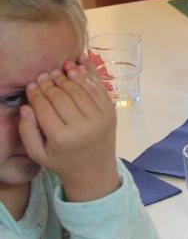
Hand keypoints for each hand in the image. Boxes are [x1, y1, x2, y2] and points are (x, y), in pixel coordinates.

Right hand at [18, 59, 119, 201]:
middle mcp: (83, 126)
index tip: (31, 84)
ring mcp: (100, 118)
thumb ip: (27, 131)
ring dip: (71, 76)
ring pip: (82, 90)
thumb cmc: (62, 161)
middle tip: (43, 74)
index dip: (37, 93)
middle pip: (63, 96)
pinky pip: (99, 90)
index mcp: (62, 138)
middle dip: (51, 83)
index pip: (45, 107)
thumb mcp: (38, 153)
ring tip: (61, 68)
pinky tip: (79, 68)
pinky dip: (89, 77)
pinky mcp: (111, 112)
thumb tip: (25, 107)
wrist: (94, 169)